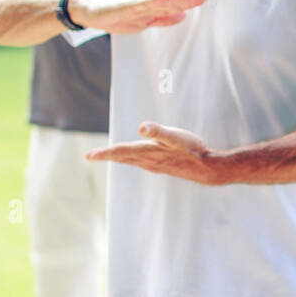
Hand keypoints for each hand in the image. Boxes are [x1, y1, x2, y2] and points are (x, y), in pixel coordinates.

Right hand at [72, 0, 207, 34]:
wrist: (88, 10)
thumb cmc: (116, 15)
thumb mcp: (144, 21)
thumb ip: (163, 19)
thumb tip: (183, 16)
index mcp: (151, 8)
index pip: (174, 5)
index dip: (189, 1)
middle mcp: (146, 4)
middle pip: (170, 1)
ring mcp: (136, 5)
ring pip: (160, 2)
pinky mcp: (125, 6)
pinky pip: (144, 4)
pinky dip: (157, 2)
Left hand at [86, 122, 222, 184]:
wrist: (206, 169)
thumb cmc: (192, 150)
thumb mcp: (176, 136)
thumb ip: (158, 131)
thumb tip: (142, 127)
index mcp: (147, 152)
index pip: (120, 152)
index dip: (104, 153)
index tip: (89, 156)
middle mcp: (147, 161)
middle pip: (122, 158)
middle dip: (107, 156)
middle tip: (91, 156)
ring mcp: (154, 165)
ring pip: (131, 161)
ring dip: (119, 158)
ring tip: (109, 156)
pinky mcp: (162, 166)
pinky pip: (141, 163)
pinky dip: (131, 160)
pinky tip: (135, 159)